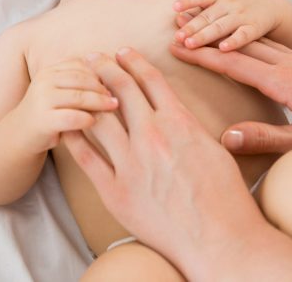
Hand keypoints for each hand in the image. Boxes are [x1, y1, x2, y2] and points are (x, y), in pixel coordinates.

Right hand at [14, 58, 117, 152]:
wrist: (18, 137)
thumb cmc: (49, 114)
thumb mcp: (62, 93)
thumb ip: (81, 84)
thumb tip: (118, 76)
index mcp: (51, 70)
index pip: (83, 64)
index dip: (103, 71)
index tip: (120, 79)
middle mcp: (44, 80)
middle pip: (83, 78)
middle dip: (104, 86)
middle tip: (121, 94)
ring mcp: (41, 99)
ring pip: (79, 96)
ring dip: (100, 101)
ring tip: (114, 106)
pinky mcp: (42, 120)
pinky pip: (70, 117)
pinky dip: (86, 119)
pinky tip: (95, 122)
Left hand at [63, 48, 291, 280]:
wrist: (220, 239)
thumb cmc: (226, 197)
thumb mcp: (215, 149)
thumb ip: (190, 127)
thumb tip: (177, 113)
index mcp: (179, 123)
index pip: (151, 80)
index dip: (134, 62)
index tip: (123, 51)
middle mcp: (152, 136)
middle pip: (121, 91)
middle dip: (105, 68)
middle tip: (93, 57)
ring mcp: (131, 164)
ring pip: (100, 118)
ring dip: (86, 96)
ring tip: (77, 83)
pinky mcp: (116, 191)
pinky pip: (86, 158)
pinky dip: (74, 138)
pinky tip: (65, 124)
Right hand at [170, 38, 291, 163]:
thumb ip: (267, 138)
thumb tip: (225, 135)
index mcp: (287, 82)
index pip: (234, 65)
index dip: (202, 56)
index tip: (175, 47)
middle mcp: (291, 66)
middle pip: (240, 47)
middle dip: (207, 38)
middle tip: (177, 30)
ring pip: (254, 43)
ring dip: (225, 36)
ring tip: (201, 29)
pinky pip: (270, 47)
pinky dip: (247, 42)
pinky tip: (242, 44)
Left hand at [173, 0, 286, 51]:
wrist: (272, 4)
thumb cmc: (237, 3)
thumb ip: (202, 6)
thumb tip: (177, 17)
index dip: (188, 0)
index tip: (175, 7)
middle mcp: (229, 4)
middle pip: (208, 16)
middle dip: (192, 26)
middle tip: (177, 37)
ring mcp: (242, 15)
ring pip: (222, 26)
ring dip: (205, 35)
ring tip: (190, 44)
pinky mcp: (255, 27)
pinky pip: (244, 35)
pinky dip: (234, 41)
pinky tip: (223, 49)